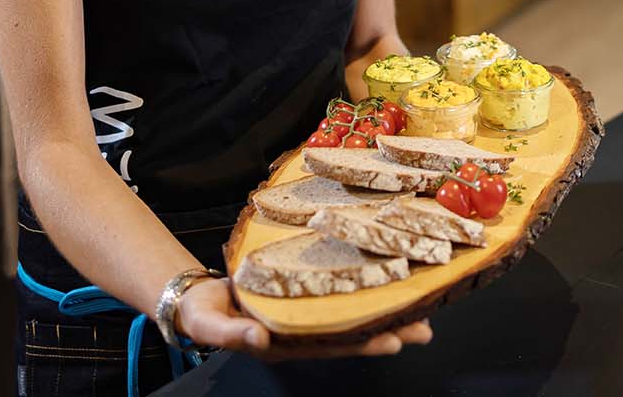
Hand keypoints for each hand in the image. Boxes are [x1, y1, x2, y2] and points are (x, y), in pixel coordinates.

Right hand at [175, 278, 433, 359]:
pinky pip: (341, 289)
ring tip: (423, 308)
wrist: (197, 296)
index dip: (363, 342)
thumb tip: (260, 338)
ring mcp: (308, 311)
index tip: (393, 340)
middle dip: (389, 329)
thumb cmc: (205, 314)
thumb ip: (233, 334)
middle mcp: (304, 329)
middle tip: (425, 329)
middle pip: (353, 331)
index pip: (332, 344)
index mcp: (286, 342)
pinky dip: (366, 285)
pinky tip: (388, 278)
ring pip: (354, 312)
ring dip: (386, 310)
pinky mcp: (306, 289)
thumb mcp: (210, 325)